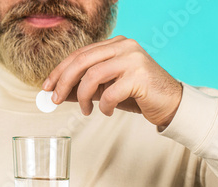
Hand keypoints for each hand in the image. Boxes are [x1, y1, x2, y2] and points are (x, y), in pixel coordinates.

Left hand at [42, 35, 182, 126]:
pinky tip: (105, 111)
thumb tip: (57, 93)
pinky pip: (109, 93)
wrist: (170, 104)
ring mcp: (133, 59)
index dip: (60, 70)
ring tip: (85, 110)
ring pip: (92, 76)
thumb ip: (84, 88)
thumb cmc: (138, 95)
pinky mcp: (140, 76)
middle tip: (55, 99)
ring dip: (82, 97)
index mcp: (115, 44)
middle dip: (64, 82)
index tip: (47, 87)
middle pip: (82, 61)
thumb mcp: (106, 89)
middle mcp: (124, 46)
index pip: (79, 54)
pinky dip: (103, 106)